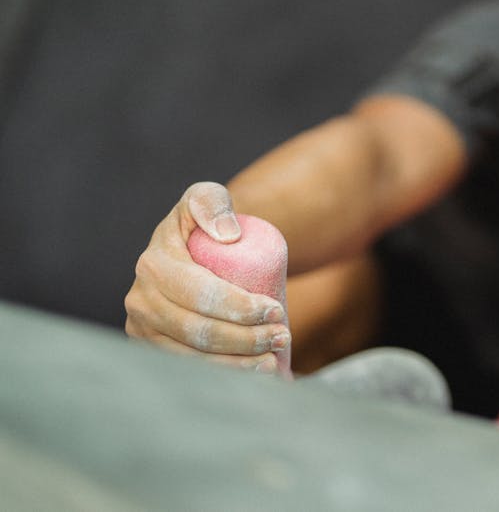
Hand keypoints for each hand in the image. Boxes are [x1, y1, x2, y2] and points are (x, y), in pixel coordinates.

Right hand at [125, 182, 290, 373]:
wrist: (198, 251)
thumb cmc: (207, 223)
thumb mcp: (207, 198)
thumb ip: (213, 202)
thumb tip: (227, 235)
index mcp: (152, 266)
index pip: (200, 294)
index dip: (240, 307)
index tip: (275, 310)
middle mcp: (140, 302)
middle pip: (199, 331)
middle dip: (245, 339)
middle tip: (282, 335)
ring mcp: (144, 332)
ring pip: (194, 357)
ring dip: (237, 365)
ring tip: (273, 358)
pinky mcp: (155, 352)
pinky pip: (190, 371)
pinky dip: (224, 377)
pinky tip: (254, 376)